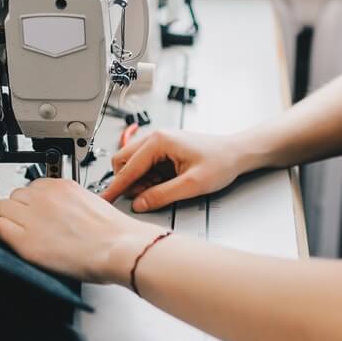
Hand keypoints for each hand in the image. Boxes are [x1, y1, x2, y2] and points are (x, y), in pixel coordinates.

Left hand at [0, 178, 158, 283]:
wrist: (120, 248)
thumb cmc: (114, 234)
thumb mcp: (91, 204)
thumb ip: (71, 202)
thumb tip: (61, 210)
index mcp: (62, 186)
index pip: (33, 187)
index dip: (32, 202)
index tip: (35, 212)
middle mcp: (45, 197)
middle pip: (15, 195)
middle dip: (19, 209)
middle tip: (26, 224)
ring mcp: (33, 216)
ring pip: (2, 207)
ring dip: (8, 218)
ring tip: (18, 232)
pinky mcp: (26, 238)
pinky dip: (2, 233)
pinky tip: (12, 241)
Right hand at [100, 130, 248, 211]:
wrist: (236, 153)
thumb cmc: (221, 162)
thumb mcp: (191, 185)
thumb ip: (162, 195)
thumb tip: (139, 204)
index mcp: (159, 141)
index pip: (128, 168)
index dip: (115, 187)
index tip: (104, 200)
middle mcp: (155, 137)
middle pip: (123, 161)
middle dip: (129, 182)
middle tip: (146, 195)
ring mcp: (159, 142)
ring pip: (132, 163)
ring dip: (140, 180)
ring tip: (163, 188)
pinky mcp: (163, 149)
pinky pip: (144, 165)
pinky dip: (148, 177)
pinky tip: (165, 183)